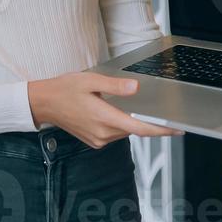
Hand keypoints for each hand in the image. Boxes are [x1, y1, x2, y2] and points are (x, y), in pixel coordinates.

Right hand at [26, 72, 181, 148]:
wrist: (43, 103)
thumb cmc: (64, 89)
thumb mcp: (90, 81)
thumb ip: (115, 86)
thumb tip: (136, 88)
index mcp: (104, 118)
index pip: (140, 128)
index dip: (161, 130)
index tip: (178, 128)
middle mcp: (103, 133)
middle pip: (134, 130)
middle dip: (148, 122)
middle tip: (158, 111)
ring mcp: (98, 139)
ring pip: (125, 132)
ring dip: (131, 122)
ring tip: (128, 107)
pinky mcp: (95, 141)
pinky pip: (115, 134)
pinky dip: (120, 125)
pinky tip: (114, 112)